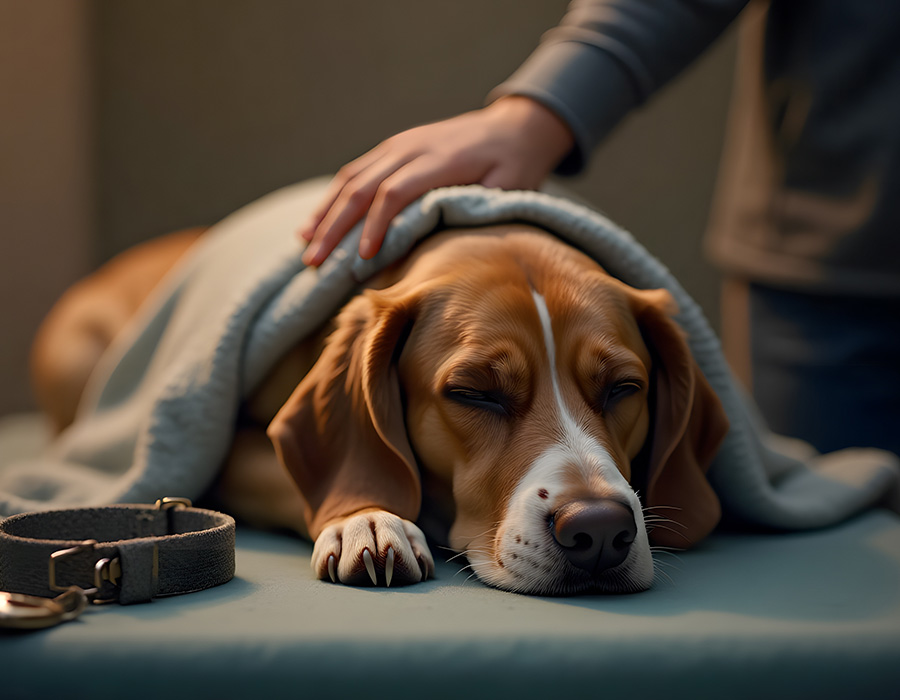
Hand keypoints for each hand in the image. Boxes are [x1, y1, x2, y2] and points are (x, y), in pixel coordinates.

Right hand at [299, 96, 573, 265]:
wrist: (513, 127)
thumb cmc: (514, 167)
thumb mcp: (509, 190)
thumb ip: (476, 212)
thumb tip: (443, 249)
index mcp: (439, 159)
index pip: (395, 192)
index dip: (376, 226)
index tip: (362, 258)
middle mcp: (411, 148)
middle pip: (362, 187)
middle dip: (335, 227)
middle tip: (315, 263)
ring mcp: (397, 145)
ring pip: (350, 179)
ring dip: (325, 214)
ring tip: (305, 246)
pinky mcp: (391, 148)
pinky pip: (354, 172)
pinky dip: (332, 199)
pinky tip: (316, 223)